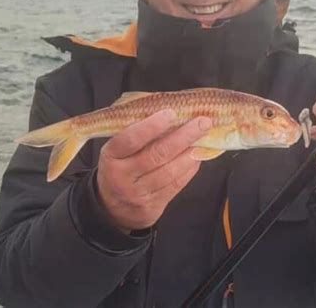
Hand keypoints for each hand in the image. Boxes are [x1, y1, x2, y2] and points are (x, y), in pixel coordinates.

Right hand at [96, 109, 211, 232]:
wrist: (113, 207)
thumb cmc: (120, 165)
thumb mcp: (117, 148)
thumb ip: (137, 129)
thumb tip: (169, 109)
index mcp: (111, 155)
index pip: (130, 139)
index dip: (151, 126)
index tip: (171, 112)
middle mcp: (122, 176)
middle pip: (156, 154)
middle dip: (183, 136)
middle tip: (202, 122)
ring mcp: (137, 193)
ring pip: (169, 172)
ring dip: (190, 153)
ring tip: (204, 137)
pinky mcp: (152, 206)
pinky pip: (175, 185)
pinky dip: (190, 168)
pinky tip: (198, 154)